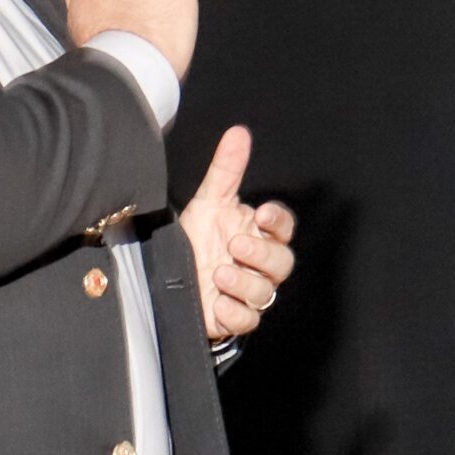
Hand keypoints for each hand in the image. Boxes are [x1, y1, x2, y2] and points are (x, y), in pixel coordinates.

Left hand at [178, 124, 296, 339]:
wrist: (170, 276)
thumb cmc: (198, 238)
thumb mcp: (209, 202)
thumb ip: (226, 170)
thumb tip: (238, 133)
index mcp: (259, 234)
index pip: (283, 228)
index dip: (278, 222)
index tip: (262, 213)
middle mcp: (259, 265)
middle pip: (282, 263)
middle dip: (263, 255)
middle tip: (237, 246)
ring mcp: (248, 294)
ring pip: (265, 294)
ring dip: (245, 284)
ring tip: (220, 272)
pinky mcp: (233, 318)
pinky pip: (246, 321)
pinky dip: (234, 313)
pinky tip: (218, 302)